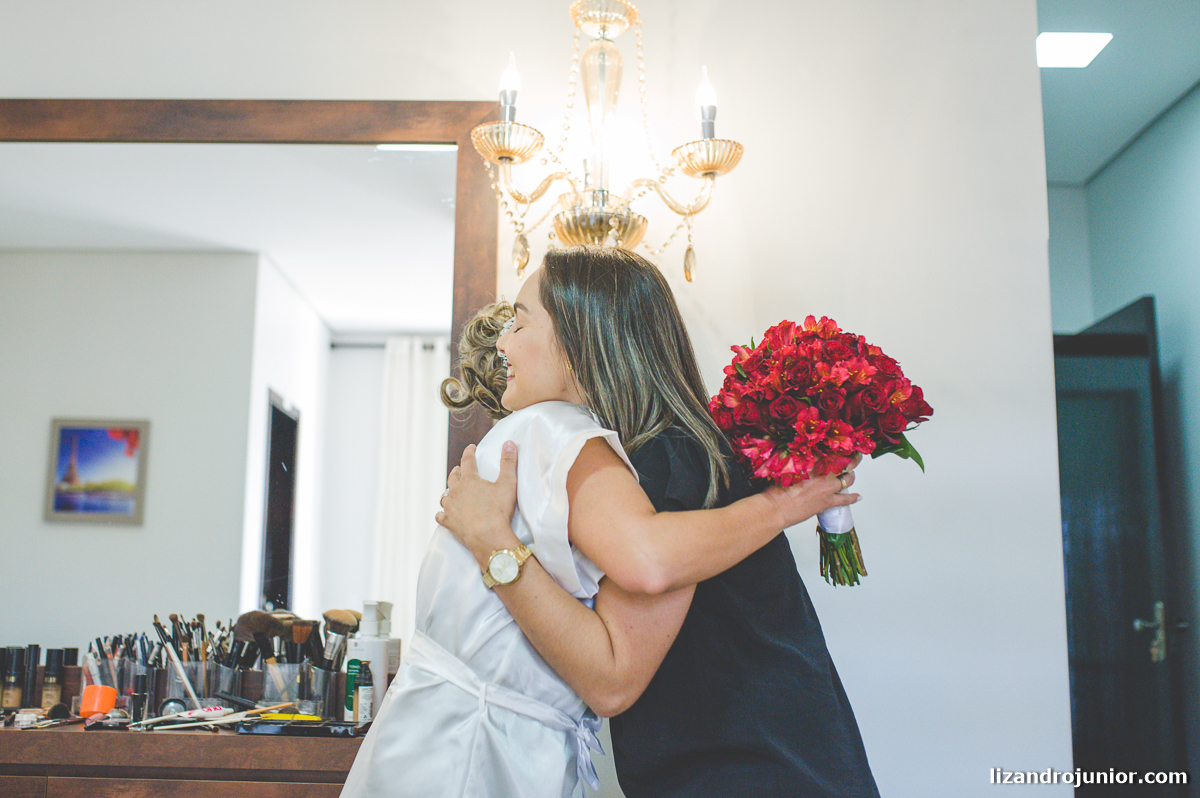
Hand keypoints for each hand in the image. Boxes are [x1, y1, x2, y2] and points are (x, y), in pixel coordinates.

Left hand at [436, 441, 521, 568]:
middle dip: (457, 471)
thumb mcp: (508, 484)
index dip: (469, 452)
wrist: (488, 537)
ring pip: (445, 495)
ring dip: (449, 491)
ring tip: (452, 491)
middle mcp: (456, 491)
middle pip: (453, 477)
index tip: (471, 448)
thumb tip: (509, 443)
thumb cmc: (499, 511)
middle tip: (459, 469)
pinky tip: (443, 514)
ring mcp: (450, 507)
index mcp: (469, 480)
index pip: (468, 460)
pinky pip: (441, 516)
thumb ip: (508, 462)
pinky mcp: (449, 522)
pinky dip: (442, 513)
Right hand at [761, 455, 860, 529]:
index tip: (844, 445)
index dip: (841, 447)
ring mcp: (827, 487)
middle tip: (854, 457)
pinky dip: (853, 498)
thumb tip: (802, 459)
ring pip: (848, 479)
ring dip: (850, 476)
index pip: (832, 450)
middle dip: (852, 460)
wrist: (776, 507)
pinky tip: (858, 497)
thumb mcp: (786, 468)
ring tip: (850, 475)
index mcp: (812, 460)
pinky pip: (845, 499)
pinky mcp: (828, 501)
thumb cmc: (777, 489)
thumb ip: (797, 461)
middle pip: (845, 462)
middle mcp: (823, 472)